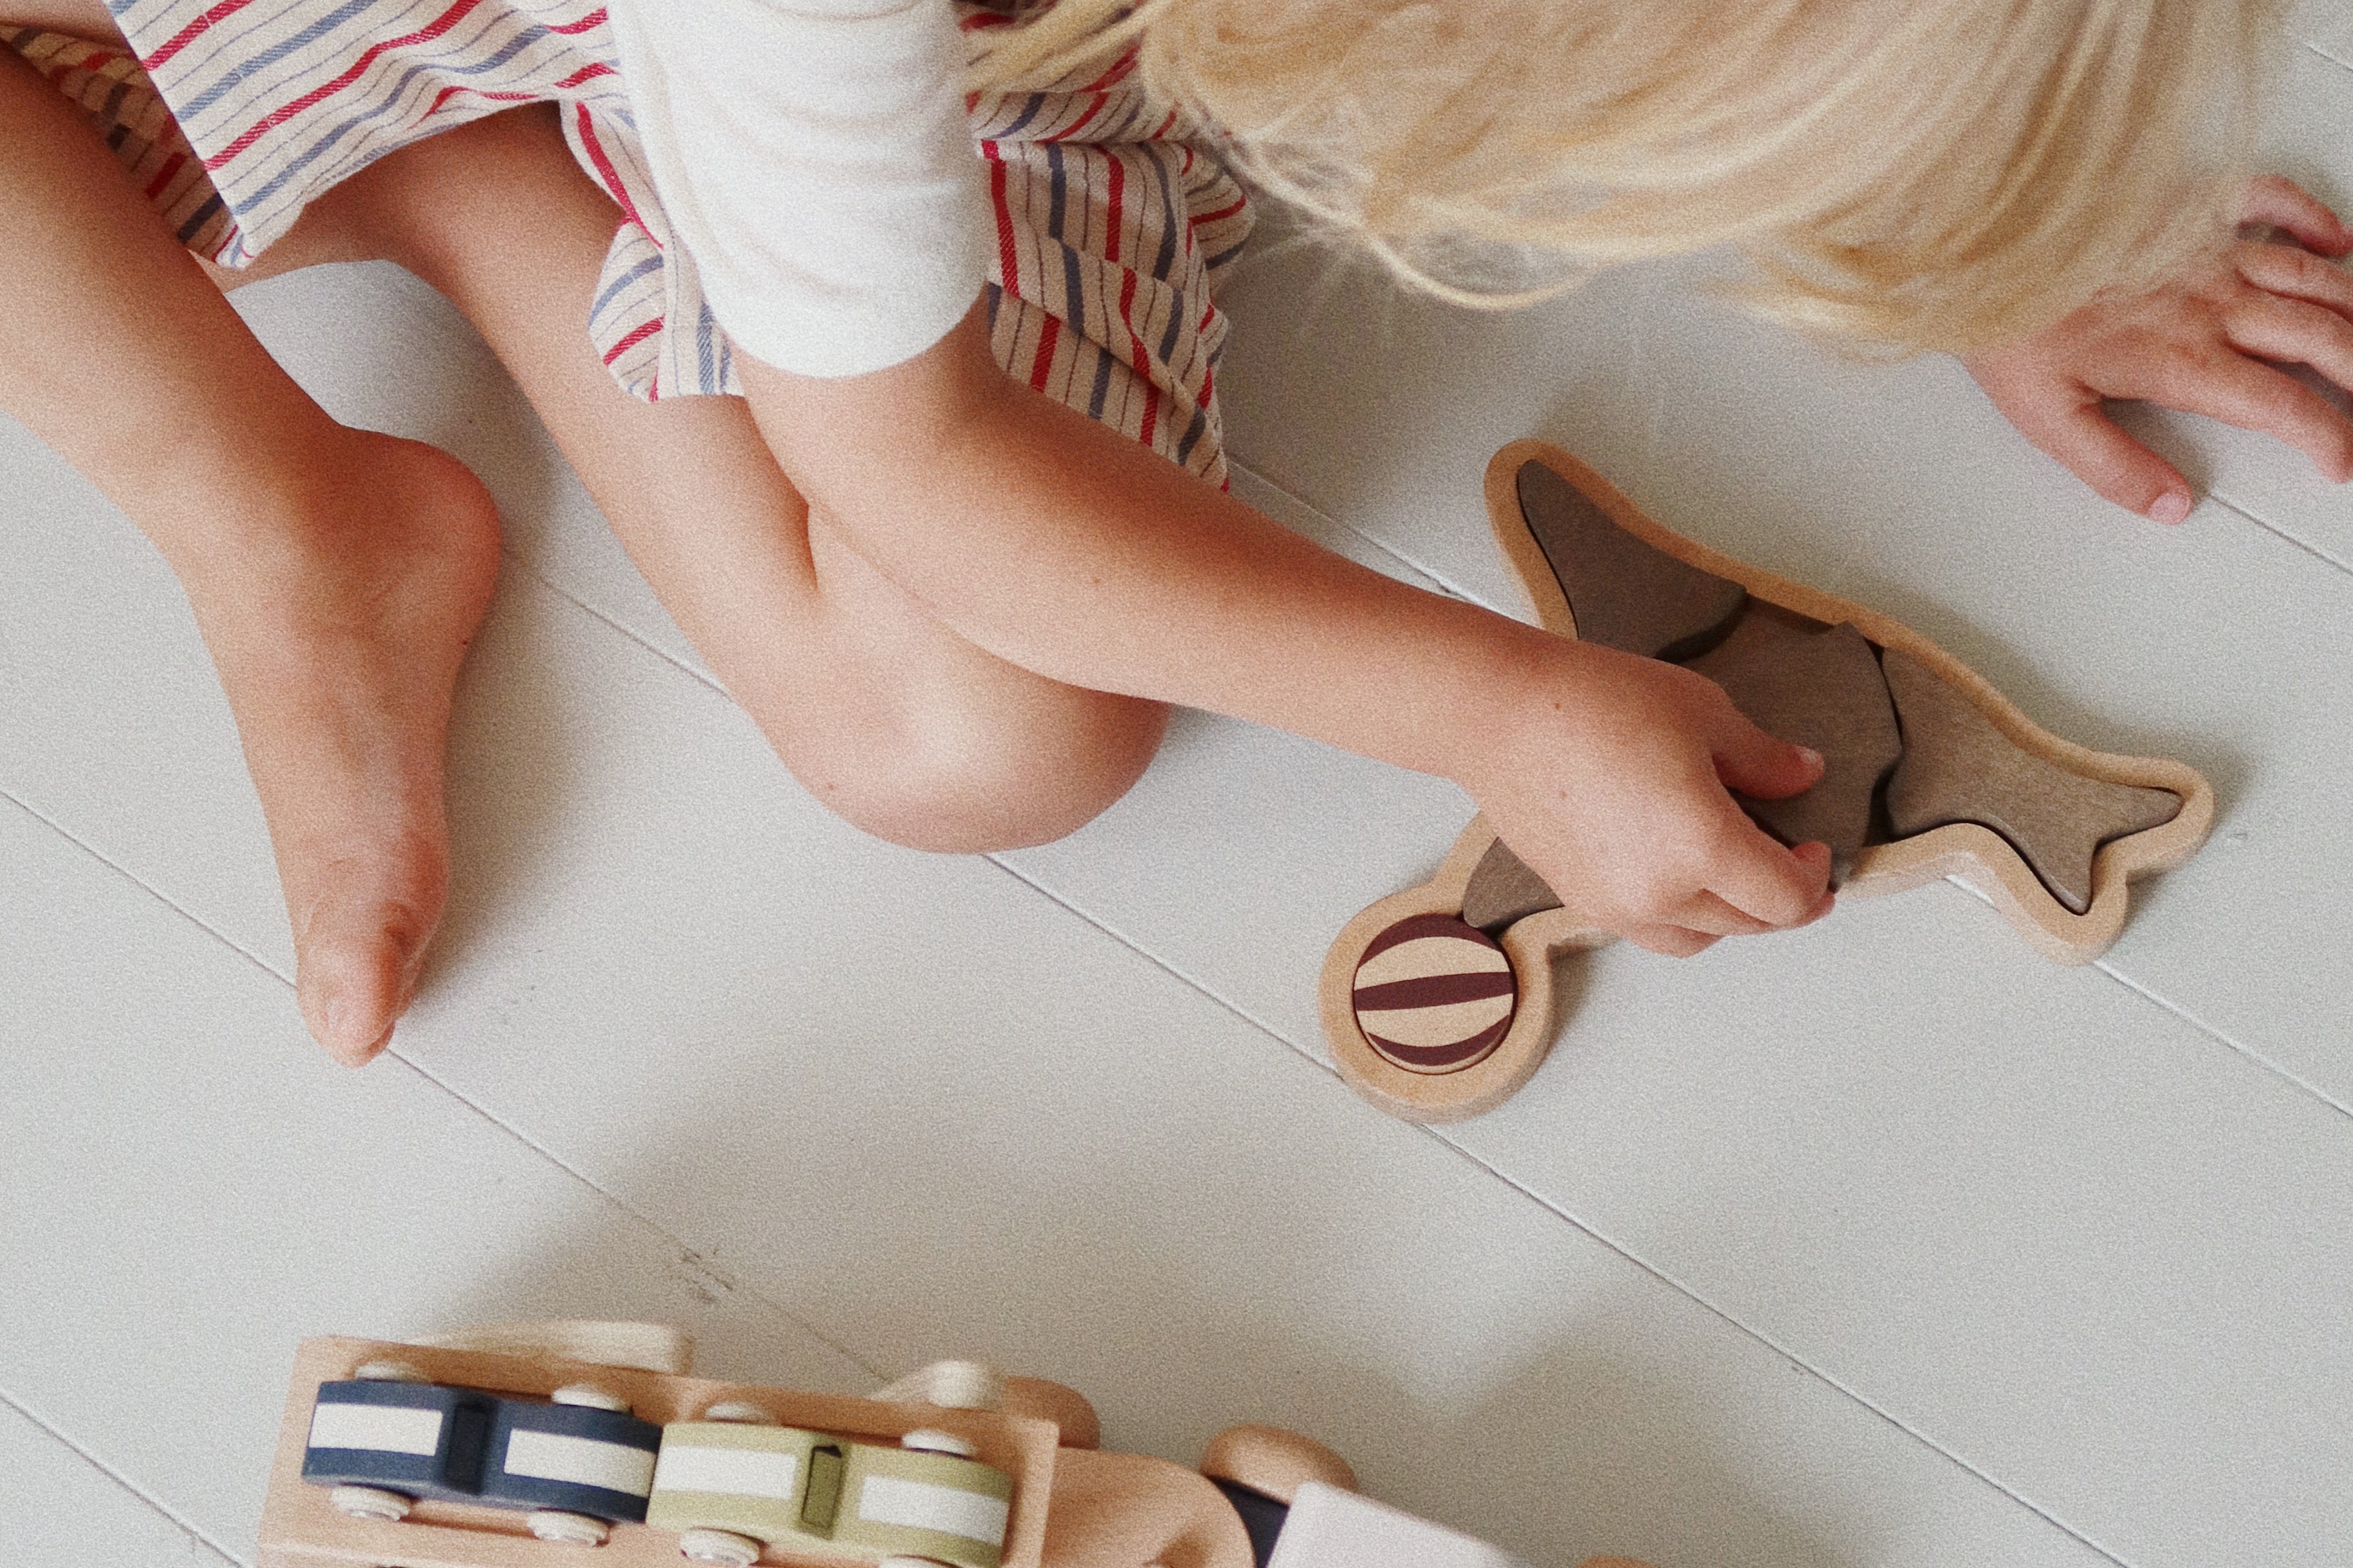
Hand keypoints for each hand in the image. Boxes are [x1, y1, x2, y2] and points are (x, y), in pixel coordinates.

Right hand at [1462, 638, 1835, 956]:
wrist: (1498, 714)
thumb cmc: (1592, 702)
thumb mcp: (1703, 714)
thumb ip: (1763, 758)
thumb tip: (1803, 776)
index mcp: (1702, 847)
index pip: (1785, 898)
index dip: (1815, 879)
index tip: (1816, 849)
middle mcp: (1660, 893)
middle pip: (1747, 925)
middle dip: (1781, 899)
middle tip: (1793, 866)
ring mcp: (1614, 904)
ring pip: (1696, 939)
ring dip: (1729, 917)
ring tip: (1735, 877)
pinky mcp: (1578, 899)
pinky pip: (1645, 928)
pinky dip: (1677, 913)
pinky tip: (1676, 872)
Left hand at [1964, 176, 2352, 522]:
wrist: (1979, 248)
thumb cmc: (2007, 326)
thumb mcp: (2048, 419)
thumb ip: (2114, 467)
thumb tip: (2169, 505)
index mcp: (2182, 359)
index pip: (2281, 406)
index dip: (2326, 437)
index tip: (2340, 460)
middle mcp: (2210, 302)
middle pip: (2317, 339)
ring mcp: (2206, 251)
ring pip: (2309, 277)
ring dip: (2350, 308)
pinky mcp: (2189, 210)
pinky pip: (2269, 201)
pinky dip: (2312, 216)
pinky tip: (2336, 240)